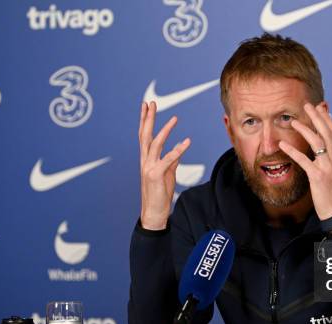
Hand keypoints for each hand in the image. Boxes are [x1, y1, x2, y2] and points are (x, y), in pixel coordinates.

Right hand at [138, 101, 190, 229]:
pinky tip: (186, 142)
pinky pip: (168, 159)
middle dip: (148, 118)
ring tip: (174, 118)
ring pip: (155, 144)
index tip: (146, 106)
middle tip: (151, 103)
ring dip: (165, 130)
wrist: (154, 212)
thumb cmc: (160, 193)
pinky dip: (178, 150)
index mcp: (146, 159)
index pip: (144, 136)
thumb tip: (177, 150)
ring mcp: (149, 167)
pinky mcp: (156, 175)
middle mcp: (145, 161)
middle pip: (145, 135)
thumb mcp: (167, 174)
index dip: (145, 120)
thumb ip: (171, 161)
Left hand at [279, 103, 331, 220]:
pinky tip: (283, 144)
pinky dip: (293, 151)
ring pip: (317, 142)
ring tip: (293, 121)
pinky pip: (304, 161)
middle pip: (327, 132)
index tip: (320, 108)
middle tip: (307, 105)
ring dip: (305, 129)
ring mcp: (328, 167)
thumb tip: (325, 149)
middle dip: (317, 117)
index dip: (327, 119)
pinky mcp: (318, 177)